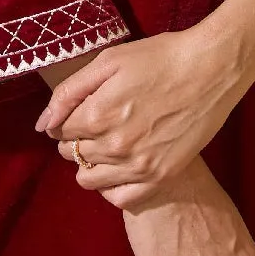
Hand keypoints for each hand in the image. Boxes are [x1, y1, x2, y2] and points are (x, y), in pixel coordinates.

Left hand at [37, 25, 245, 207]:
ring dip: (91, 163)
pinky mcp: (160, 177)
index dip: (67, 119)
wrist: (211, 68)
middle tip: (98, 121)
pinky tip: (122, 166)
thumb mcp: (109, 60)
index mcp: (97, 115)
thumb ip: (70, 92)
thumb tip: (44, 124)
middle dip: (77, 140)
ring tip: (109, 143)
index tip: (83, 109)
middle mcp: (113, 146)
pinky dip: (112, 186)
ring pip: (89, 180)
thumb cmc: (160, 57)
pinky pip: (119, 198)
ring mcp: (138, 166)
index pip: (60, 131)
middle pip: (72, 155)